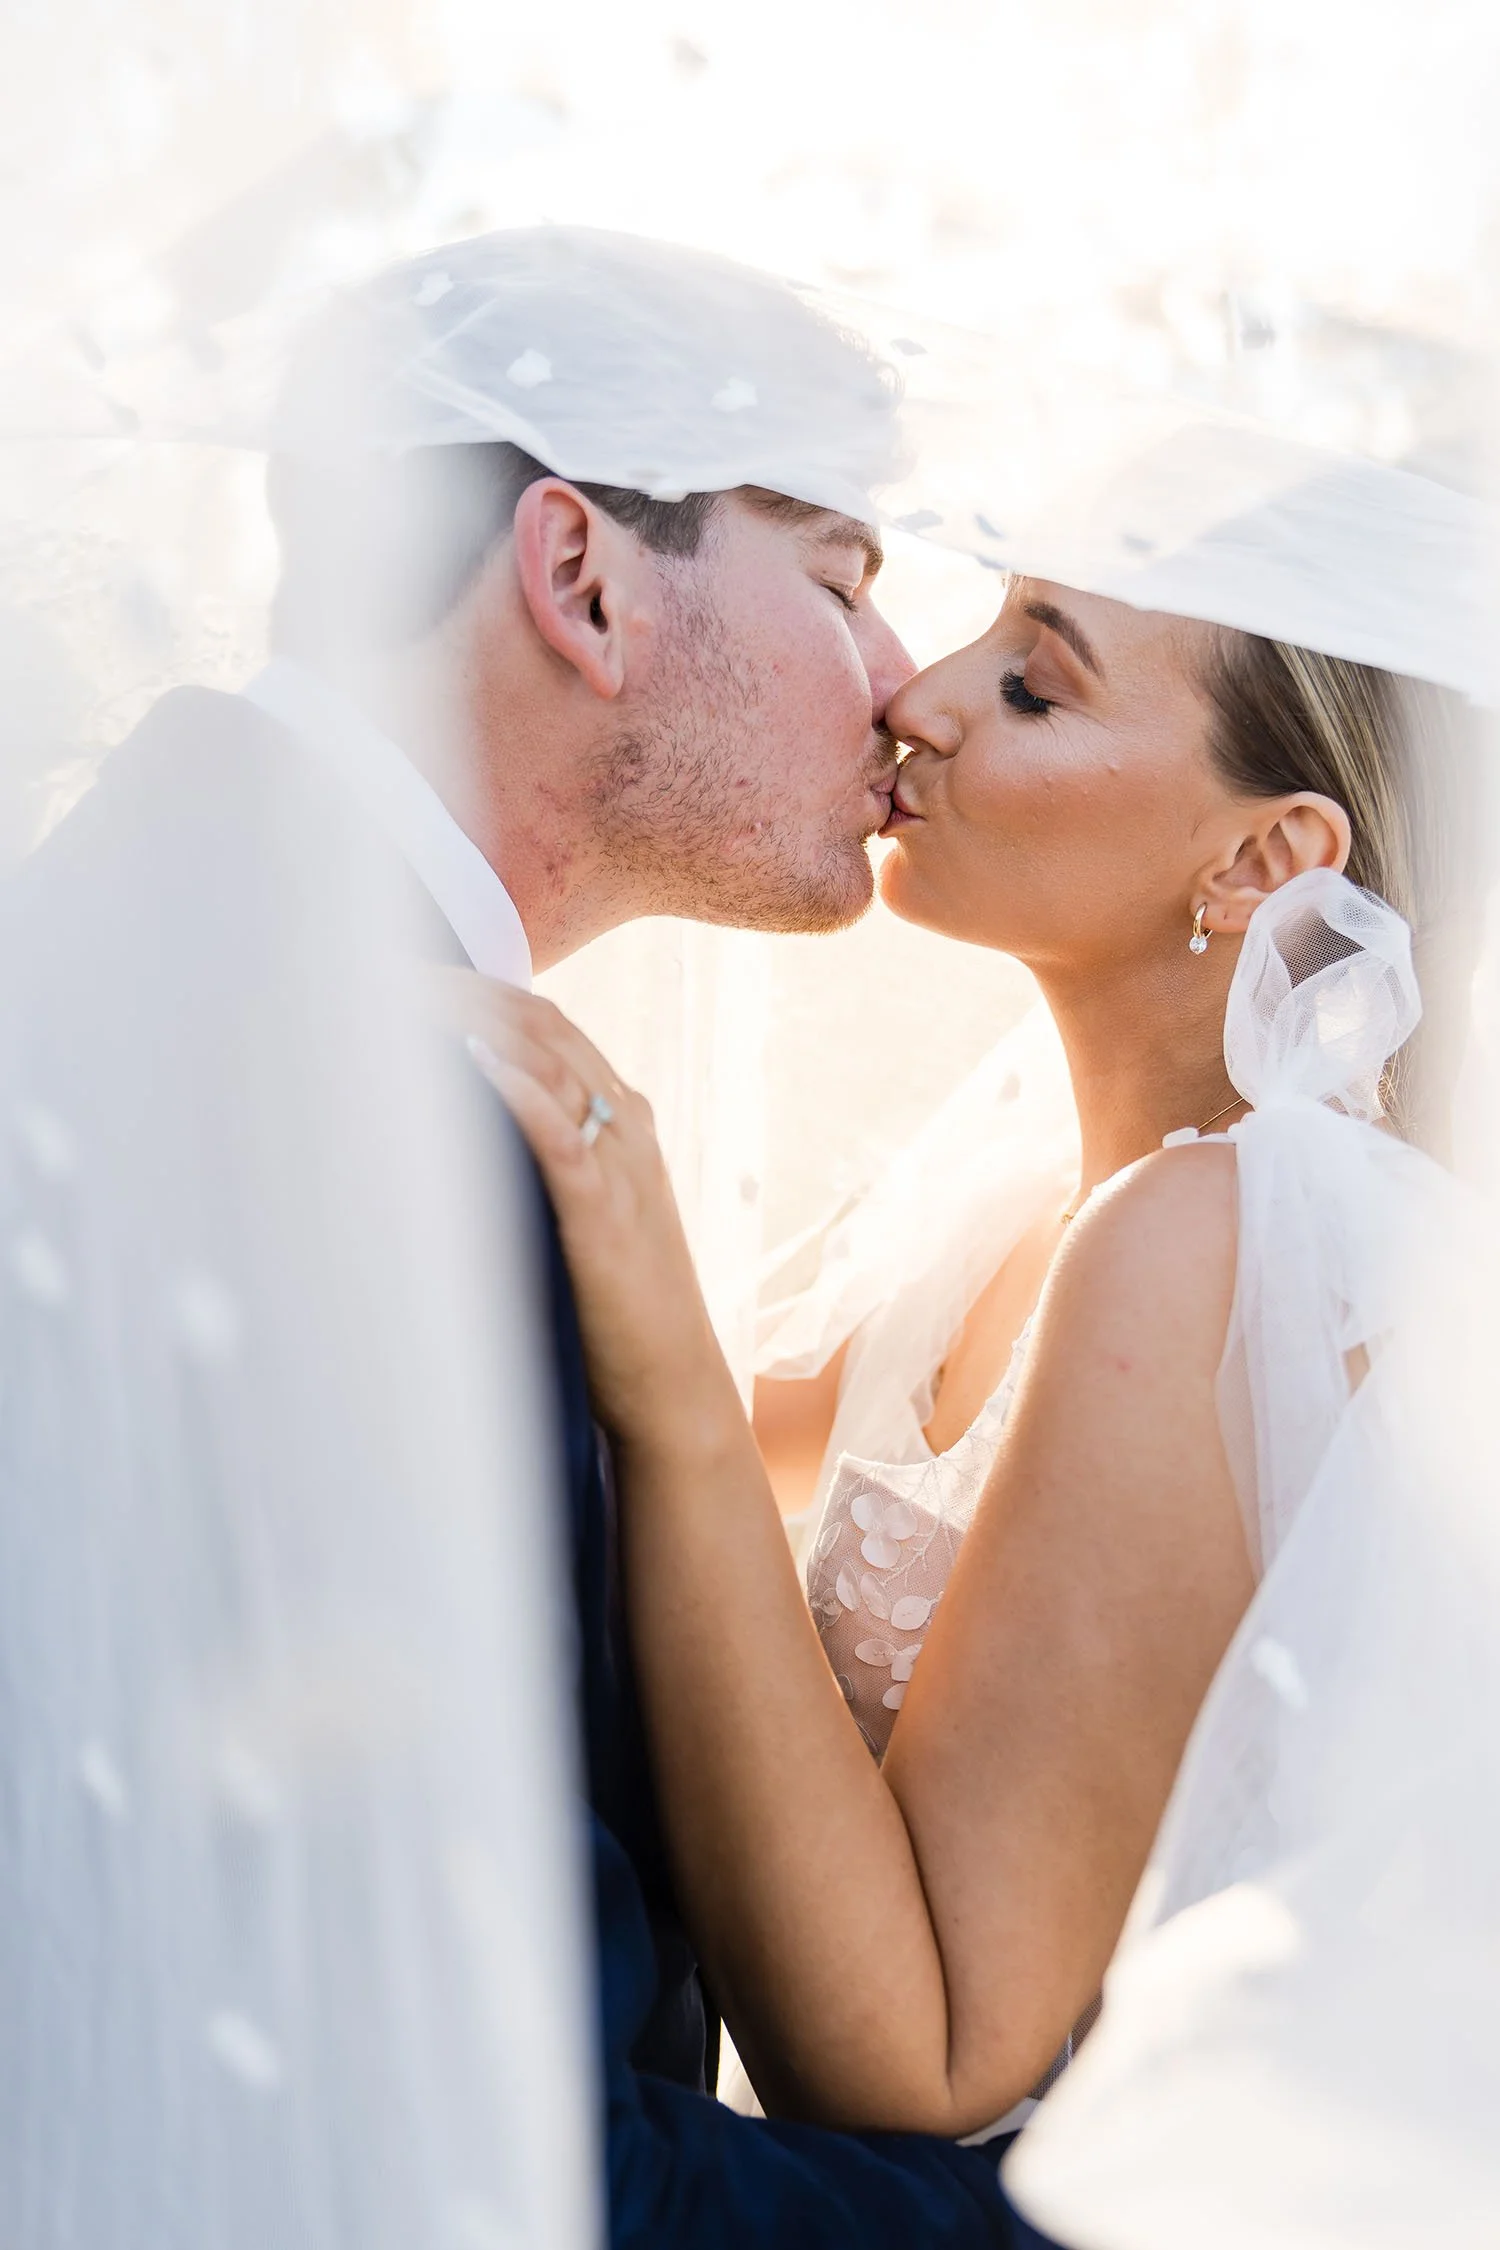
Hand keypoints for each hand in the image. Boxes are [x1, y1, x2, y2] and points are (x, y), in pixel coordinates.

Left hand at [424, 970, 740, 1449]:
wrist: (670, 1384)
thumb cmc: (613, 1306)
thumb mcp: (576, 1212)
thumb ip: (533, 1162)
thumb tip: (448, 1130)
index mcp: (618, 1120)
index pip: (543, 1024)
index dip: (475, 988)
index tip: (402, 975)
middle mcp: (624, 1128)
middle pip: (541, 1027)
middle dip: (463, 991)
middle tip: (383, 972)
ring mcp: (622, 1168)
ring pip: (551, 1066)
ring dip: (477, 1023)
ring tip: (408, 999)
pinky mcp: (607, 1218)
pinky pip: (565, 1139)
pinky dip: (523, 1093)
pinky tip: (480, 1063)